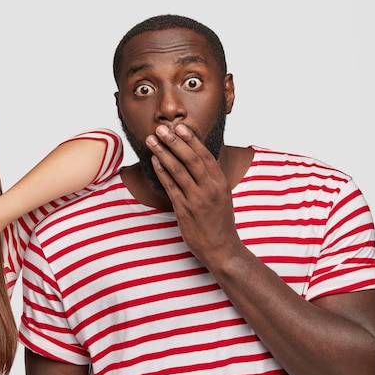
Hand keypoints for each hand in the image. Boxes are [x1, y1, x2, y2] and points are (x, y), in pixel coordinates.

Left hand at [145, 124, 239, 265]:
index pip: (204, 155)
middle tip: (161, 129)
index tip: (180, 126)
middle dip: (174, 141)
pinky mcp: (184, 210)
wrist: (222, 248)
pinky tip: (153, 161)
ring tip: (151, 140)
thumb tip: (197, 155)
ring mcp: (197, 200)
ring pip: (178, 171)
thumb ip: (210, 176)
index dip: (191, 139)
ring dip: (162, 153)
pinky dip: (161, 172)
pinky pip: (170, 187)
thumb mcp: (222, 194)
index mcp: (221, 182)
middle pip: (190, 159)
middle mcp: (210, 189)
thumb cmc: (220, 220)